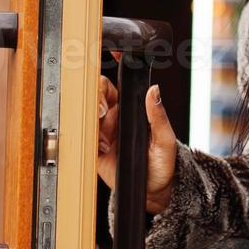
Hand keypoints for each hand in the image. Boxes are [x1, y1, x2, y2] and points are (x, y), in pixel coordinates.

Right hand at [95, 61, 176, 214]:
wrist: (153, 192)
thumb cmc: (163, 165)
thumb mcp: (165, 140)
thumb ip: (158, 116)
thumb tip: (154, 90)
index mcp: (131, 110)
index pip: (117, 86)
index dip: (111, 70)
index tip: (111, 56)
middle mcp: (114, 118)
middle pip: (96, 94)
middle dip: (95, 97)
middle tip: (103, 111)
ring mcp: (103, 133)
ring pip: (87, 114)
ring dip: (93, 120)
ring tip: (106, 137)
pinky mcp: (95, 150)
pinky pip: (83, 137)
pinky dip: (88, 138)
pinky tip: (101, 147)